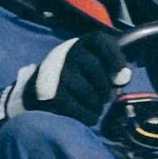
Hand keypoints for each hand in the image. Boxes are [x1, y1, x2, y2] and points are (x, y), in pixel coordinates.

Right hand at [0, 32, 128, 128]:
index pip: (101, 41)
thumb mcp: (88, 64)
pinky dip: (88, 116)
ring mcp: (56, 73)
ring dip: (97, 106)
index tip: (123, 78)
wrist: (34, 92)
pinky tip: (87, 116)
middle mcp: (66, 53)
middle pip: (98, 71)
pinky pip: (79, 110)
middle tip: (103, 98)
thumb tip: (123, 78)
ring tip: (94, 108)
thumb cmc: (72, 78)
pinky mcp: (51, 94)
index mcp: (79, 44)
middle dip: (105, 89)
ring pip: (91, 93)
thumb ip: (110, 68)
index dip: (116, 58)